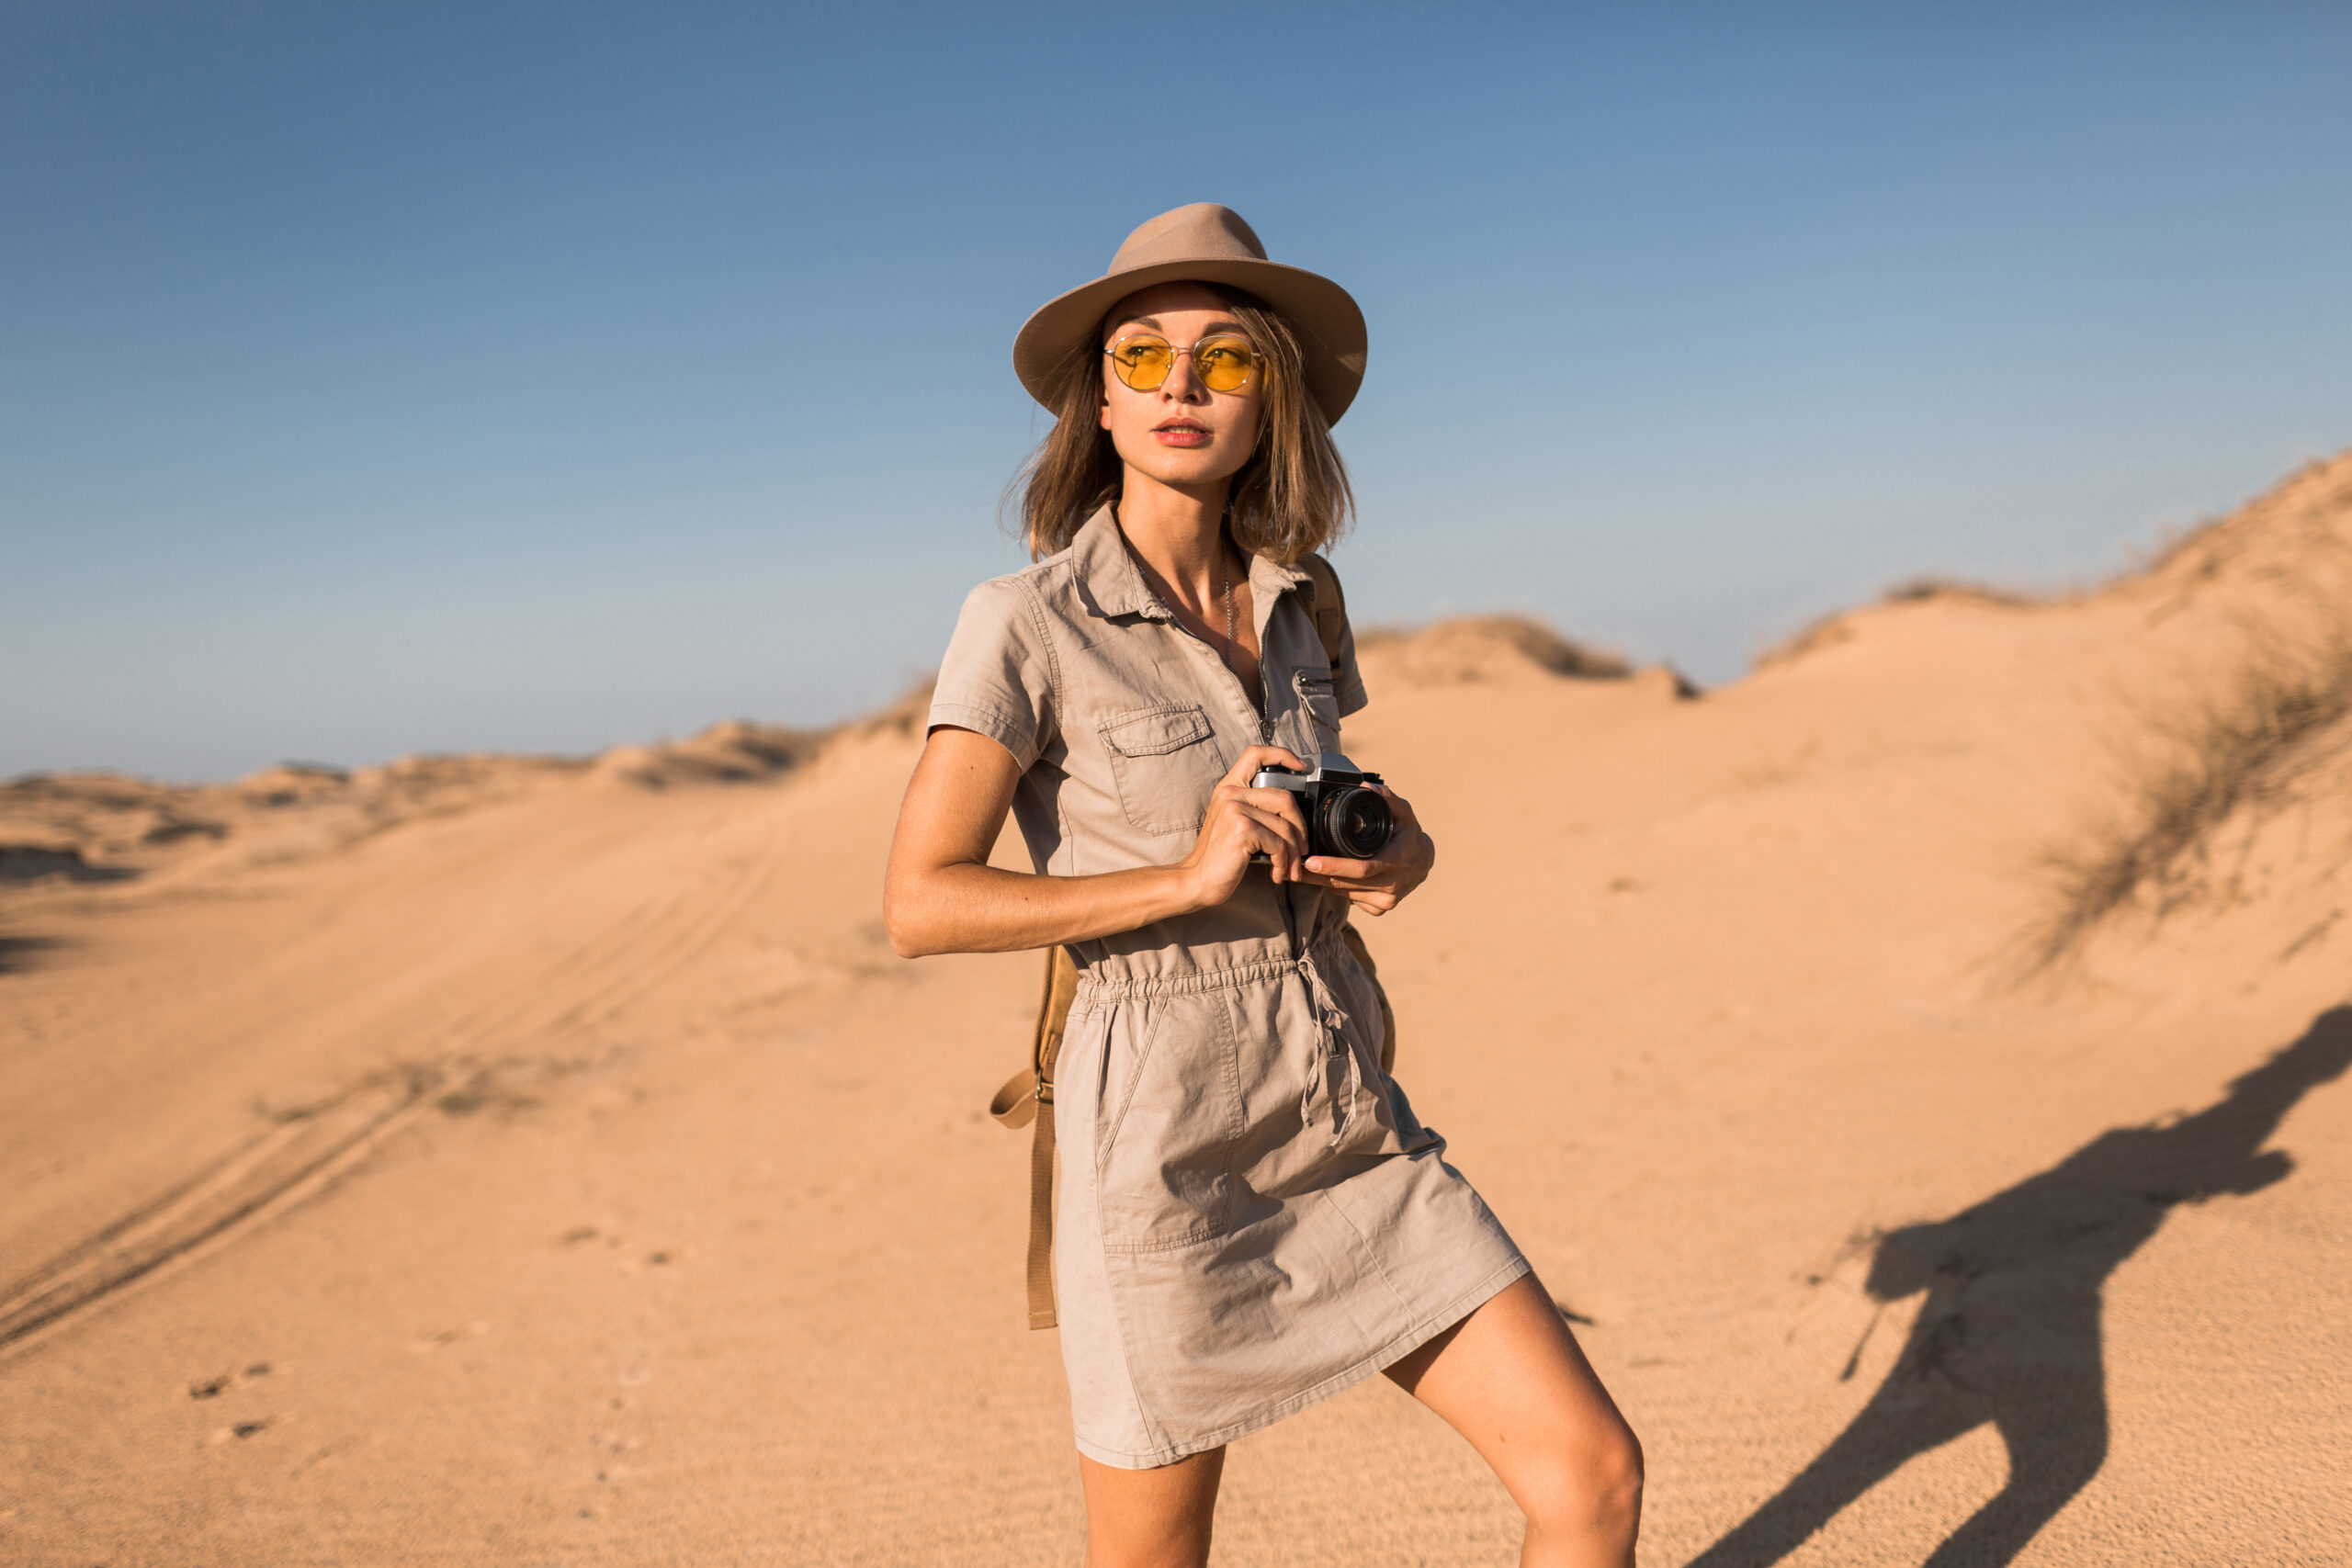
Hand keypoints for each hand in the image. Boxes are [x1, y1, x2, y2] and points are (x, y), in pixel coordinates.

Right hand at [1178, 746, 1313, 909]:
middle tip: (1302, 848)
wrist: (1197, 879)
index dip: (1283, 755)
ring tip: (1290, 868)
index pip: (1256, 754)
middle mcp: (1230, 793)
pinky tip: (1277, 873)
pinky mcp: (1242, 829)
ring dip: (1293, 853)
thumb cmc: (1220, 856)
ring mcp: (1235, 809)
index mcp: (1229, 787)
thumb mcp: (1233, 822)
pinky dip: (1283, 862)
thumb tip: (1294, 813)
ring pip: (1285, 826)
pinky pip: (1278, 844)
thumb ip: (1255, 808)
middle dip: (1300, 827)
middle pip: (1285, 798)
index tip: (1301, 767)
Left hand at [1301, 786, 1434, 916]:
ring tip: (1303, 870)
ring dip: (1323, 882)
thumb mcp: (1404, 812)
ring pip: (1345, 893)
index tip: (1311, 861)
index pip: (1361, 868)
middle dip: (1318, 876)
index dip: (1334, 866)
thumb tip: (1366, 785)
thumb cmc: (1409, 835)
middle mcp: (1391, 886)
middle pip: (1346, 884)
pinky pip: (1351, 899)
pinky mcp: (1379, 908)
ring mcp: (1385, 900)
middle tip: (1295, 865)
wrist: (1424, 862)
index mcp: (1395, 862)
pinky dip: (1337, 888)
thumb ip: (1387, 797)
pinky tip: (1328, 877)